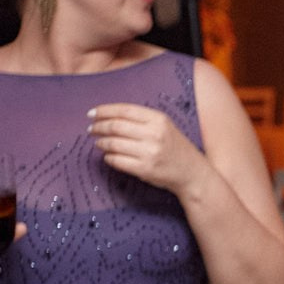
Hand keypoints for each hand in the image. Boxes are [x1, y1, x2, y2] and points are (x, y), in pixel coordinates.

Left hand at [88, 102, 207, 193]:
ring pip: (114, 144)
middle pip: (116, 126)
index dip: (104, 110)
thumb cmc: (175, 148)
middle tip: (91, 129)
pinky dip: (108, 158)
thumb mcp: (164, 126)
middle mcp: (154, 134)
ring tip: (98, 142)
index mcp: (158, 119)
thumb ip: (141, 119)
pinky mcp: (145, 169)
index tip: (91, 113)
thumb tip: (109, 116)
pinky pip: (118, 161)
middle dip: (99, 127)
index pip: (124, 110)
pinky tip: (108, 156)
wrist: (192, 173)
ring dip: (102, 142)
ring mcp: (149, 153)